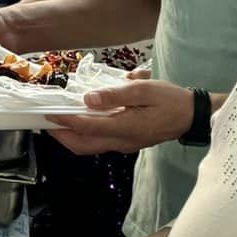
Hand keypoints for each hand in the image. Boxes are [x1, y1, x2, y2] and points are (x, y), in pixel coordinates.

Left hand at [48, 79, 197, 155]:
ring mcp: (124, 144)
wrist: (191, 116)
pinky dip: (84, 135)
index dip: (65, 121)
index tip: (49, 113)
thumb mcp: (144, 89)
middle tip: (45, 122)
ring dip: (71, 137)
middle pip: (83, 145)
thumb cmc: (170, 100)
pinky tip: (80, 120)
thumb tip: (88, 99)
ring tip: (57, 121)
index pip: (87, 127)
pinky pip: (99, 143)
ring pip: (90, 147)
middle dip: (61, 136)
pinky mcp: (127, 142)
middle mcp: (122, 141)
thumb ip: (116, 95)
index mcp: (126, 128)